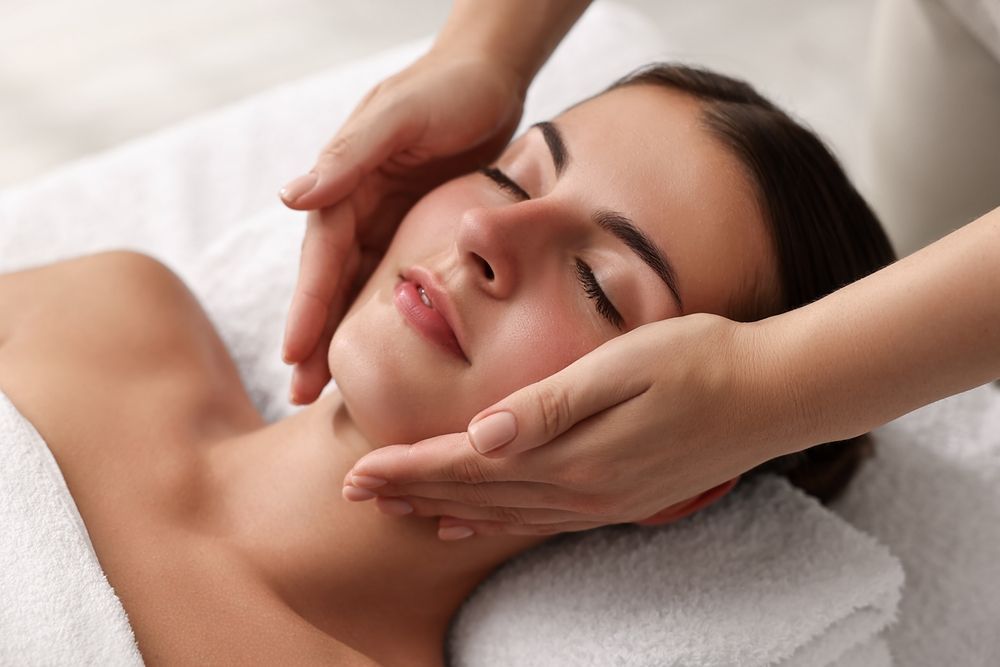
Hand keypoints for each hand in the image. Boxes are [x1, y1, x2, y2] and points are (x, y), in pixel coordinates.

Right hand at [280, 51, 525, 402]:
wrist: (492, 75)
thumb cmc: (447, 89)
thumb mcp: (398, 117)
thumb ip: (348, 156)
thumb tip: (289, 198)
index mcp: (346, 184)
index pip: (321, 257)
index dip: (307, 308)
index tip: (292, 358)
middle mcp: (358, 206)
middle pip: (331, 282)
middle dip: (314, 337)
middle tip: (301, 396)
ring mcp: (387, 219)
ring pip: (359, 288)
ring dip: (344, 335)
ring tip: (334, 391)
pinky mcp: (419, 227)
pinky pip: (396, 279)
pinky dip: (385, 316)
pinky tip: (386, 350)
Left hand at [341, 314, 798, 539]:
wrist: (771, 395)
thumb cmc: (698, 361)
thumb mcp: (622, 366)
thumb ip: (549, 406)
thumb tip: (481, 438)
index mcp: (573, 453)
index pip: (469, 466)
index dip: (410, 470)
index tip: (356, 472)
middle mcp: (580, 489)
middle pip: (475, 497)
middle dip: (410, 494)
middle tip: (353, 495)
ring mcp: (600, 500)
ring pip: (500, 514)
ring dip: (442, 510)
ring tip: (396, 509)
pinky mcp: (617, 498)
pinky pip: (537, 520)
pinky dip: (492, 523)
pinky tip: (469, 524)